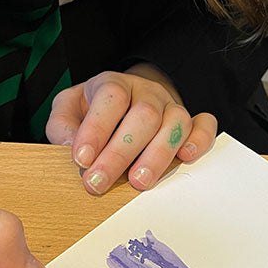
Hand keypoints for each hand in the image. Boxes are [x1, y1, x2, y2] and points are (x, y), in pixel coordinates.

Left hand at [46, 64, 217, 194]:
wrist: (126, 102)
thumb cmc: (95, 111)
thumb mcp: (68, 110)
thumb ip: (63, 126)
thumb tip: (70, 147)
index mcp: (114, 84)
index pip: (110, 97)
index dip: (96, 128)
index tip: (81, 159)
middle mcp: (146, 93)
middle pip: (144, 116)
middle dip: (120, 153)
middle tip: (99, 183)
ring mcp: (171, 107)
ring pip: (176, 123)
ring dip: (158, 155)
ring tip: (139, 182)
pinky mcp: (190, 122)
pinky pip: (205, 126)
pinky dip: (200, 140)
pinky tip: (186, 157)